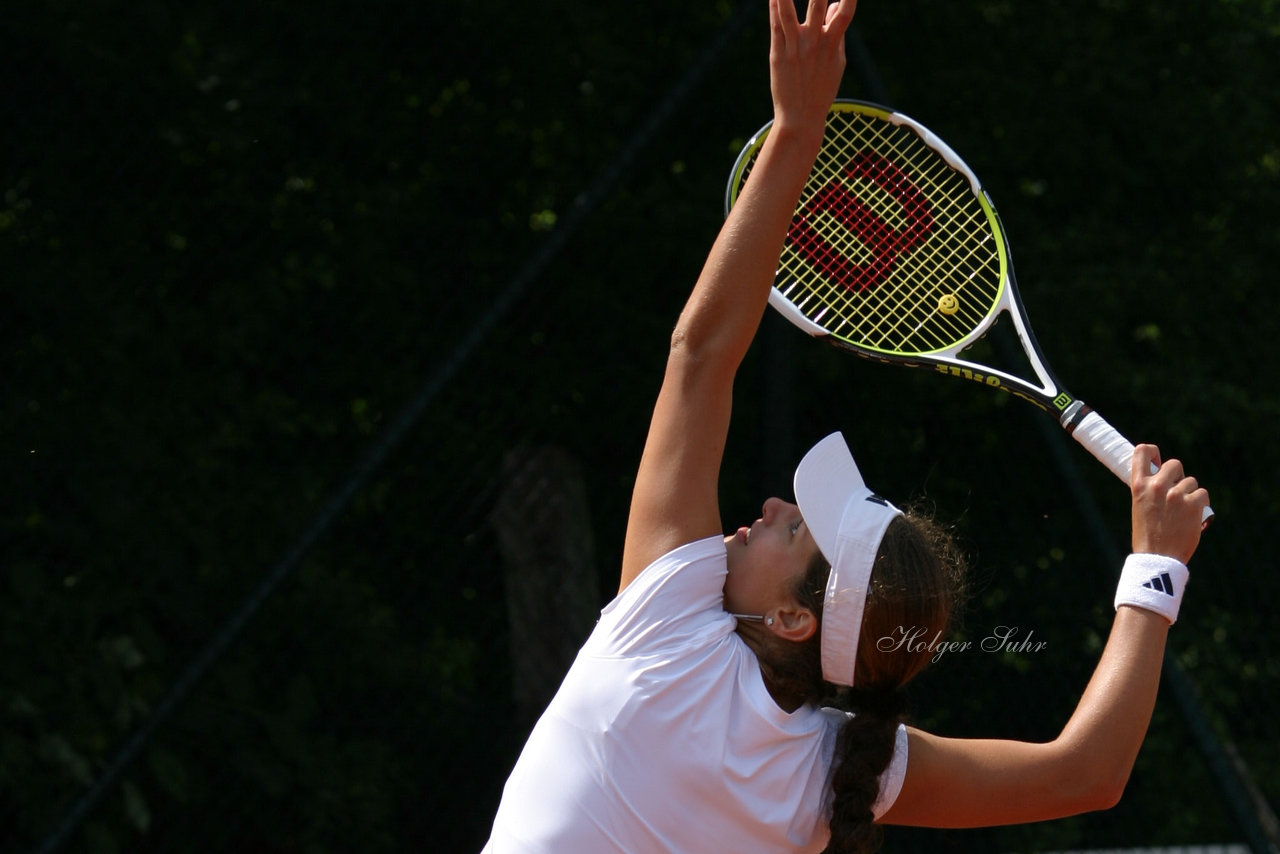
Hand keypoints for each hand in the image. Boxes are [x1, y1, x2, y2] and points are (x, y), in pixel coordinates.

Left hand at [768, 0, 857, 133]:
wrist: (801, 118)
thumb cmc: (821, 88)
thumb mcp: (836, 61)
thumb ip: (836, 31)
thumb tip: (835, 4)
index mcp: (833, 43)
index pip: (846, 12)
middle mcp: (815, 43)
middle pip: (819, 5)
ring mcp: (796, 48)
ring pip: (790, 13)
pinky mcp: (778, 54)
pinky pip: (776, 26)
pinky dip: (774, 8)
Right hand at [1129, 444, 1209, 563]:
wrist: (1158, 557)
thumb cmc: (1147, 534)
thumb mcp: (1140, 506)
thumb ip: (1150, 490)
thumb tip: (1166, 478)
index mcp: (1138, 486)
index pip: (1142, 451)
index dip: (1153, 453)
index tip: (1158, 463)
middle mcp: (1157, 486)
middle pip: (1174, 464)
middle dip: (1178, 476)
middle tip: (1176, 492)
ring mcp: (1176, 495)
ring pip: (1191, 482)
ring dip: (1190, 494)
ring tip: (1183, 512)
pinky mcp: (1193, 504)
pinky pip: (1202, 494)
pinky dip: (1201, 504)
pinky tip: (1194, 516)